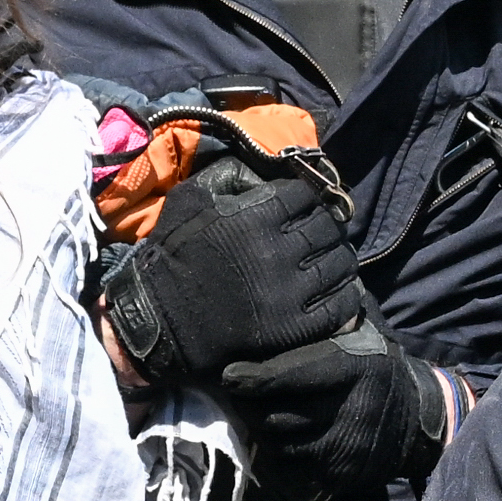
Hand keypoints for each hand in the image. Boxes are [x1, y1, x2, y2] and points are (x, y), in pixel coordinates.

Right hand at [96, 148, 369, 389]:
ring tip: (324, 263)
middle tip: (315, 236)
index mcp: (255, 215)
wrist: (159, 321)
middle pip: (328, 228)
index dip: (305, 200)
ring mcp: (289, 292)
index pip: (306, 195)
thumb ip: (231, 174)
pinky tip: (330, 292)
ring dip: (337, 260)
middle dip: (324, 228)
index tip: (298, 210)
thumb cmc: (174, 256)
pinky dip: (343, 297)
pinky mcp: (294, 328)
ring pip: (340, 264)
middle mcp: (277, 251)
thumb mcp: (191, 198)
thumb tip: (267, 172)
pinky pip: (339, 306)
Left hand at [215, 327, 449, 500]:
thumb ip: (334, 312)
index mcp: (354, 367)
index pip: (291, 376)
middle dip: (251, 406)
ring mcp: (346, 447)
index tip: (229, 375)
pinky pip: (293, 464)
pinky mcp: (341, 474)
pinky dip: (281, 451)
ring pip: (279, 443)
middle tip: (238, 395)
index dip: (255, 378)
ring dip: (263, 429)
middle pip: (276, 415)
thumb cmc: (377, 364)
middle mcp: (351, 409)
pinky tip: (285, 433)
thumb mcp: (366, 328)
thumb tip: (290, 288)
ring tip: (259, 412)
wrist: (417, 418)